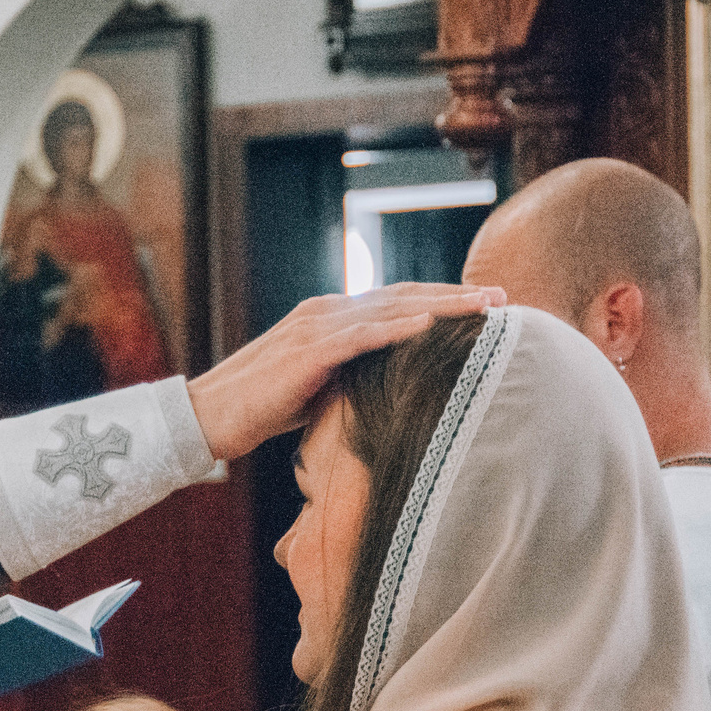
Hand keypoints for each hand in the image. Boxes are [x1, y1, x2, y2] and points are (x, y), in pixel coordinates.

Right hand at [186, 283, 506, 461]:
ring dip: (441, 305)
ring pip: (390, 308)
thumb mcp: (317, 389)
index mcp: (330, 318)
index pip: (396, 302)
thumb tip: (388, 391)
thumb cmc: (260, 409)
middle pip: (403, 295)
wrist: (208, 415)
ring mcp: (316, 328)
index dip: (441, 300)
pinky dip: (396, 328)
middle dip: (455, 295)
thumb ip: (350, 378)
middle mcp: (326, 313)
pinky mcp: (307, 353)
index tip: (483, 306)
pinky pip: (360, 336)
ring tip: (483, 305)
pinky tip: (430, 324)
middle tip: (502, 296)